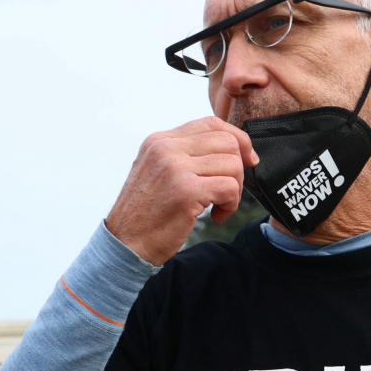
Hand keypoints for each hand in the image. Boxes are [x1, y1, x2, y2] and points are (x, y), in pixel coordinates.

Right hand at [105, 117, 257, 266]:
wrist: (124, 246)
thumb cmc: (144, 217)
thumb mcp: (156, 174)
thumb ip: (182, 157)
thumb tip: (228, 151)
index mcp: (159, 141)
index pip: (210, 124)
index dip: (237, 140)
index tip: (247, 160)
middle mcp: (165, 149)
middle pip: (227, 141)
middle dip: (239, 168)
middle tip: (228, 192)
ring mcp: (175, 168)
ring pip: (232, 164)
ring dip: (235, 190)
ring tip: (219, 207)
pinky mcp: (186, 191)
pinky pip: (229, 187)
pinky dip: (231, 205)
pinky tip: (216, 217)